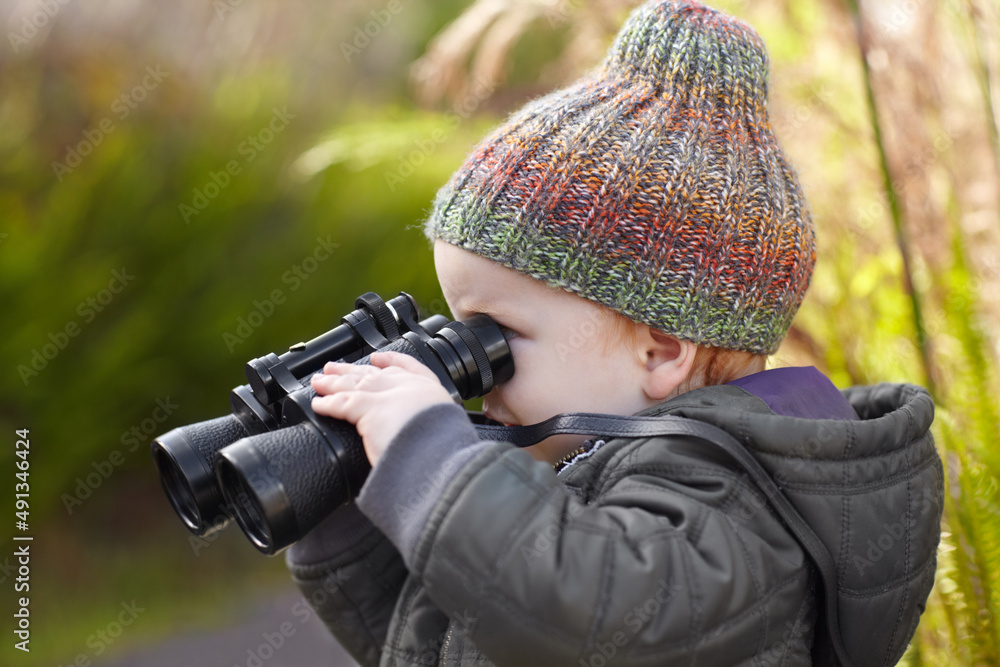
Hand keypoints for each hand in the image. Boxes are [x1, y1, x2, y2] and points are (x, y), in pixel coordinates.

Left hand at [310, 352, 454, 466]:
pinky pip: (342, 403)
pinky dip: (328, 403)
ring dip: (334, 383)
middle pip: (374, 374)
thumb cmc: (445, 454)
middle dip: (353, 370)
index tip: (378, 358)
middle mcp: (410, 388)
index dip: (391, 361)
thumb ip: (425, 430)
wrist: (442, 460)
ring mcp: (389, 397)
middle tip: (335, 369)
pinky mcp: (370, 408)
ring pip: (355, 384)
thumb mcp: (443, 434)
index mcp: (432, 393)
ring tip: (319, 382)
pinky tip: (318, 404)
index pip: (410, 368)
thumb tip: (415, 444)